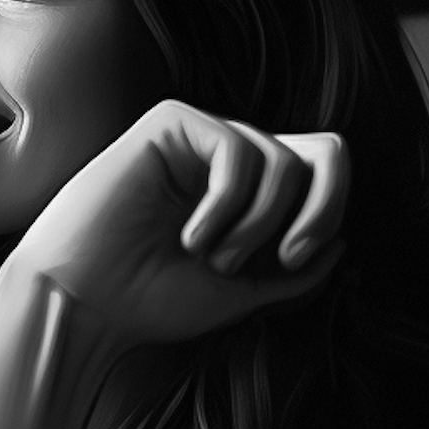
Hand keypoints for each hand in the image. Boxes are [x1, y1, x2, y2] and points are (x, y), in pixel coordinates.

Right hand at [0, 100, 347, 349]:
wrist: (85, 304)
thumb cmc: (152, 301)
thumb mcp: (244, 293)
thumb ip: (296, 272)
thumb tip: (343, 242)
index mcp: (255, 193)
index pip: (326, 175)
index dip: (328, 215)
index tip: (291, 265)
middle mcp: (234, 160)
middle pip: (327, 150)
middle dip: (321, 207)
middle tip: (286, 257)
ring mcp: (204, 138)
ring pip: (284, 160)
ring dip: (258, 224)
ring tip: (212, 256)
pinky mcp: (172, 124)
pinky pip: (238, 151)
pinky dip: (225, 206)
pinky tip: (190, 237)